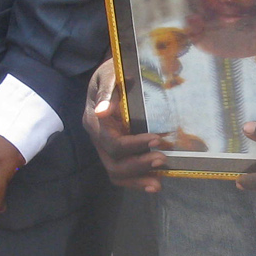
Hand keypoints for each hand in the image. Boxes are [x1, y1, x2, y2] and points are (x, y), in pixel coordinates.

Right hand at [83, 58, 168, 192]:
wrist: (111, 75)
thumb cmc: (112, 72)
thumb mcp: (109, 74)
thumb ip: (106, 91)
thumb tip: (102, 111)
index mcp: (93, 121)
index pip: (111, 141)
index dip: (133, 144)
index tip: (156, 139)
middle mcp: (97, 138)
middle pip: (113, 163)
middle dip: (138, 164)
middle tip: (162, 158)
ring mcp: (105, 147)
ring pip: (115, 172)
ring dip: (137, 179)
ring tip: (158, 182)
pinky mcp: (115, 152)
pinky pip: (122, 172)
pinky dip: (137, 180)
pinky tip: (154, 183)